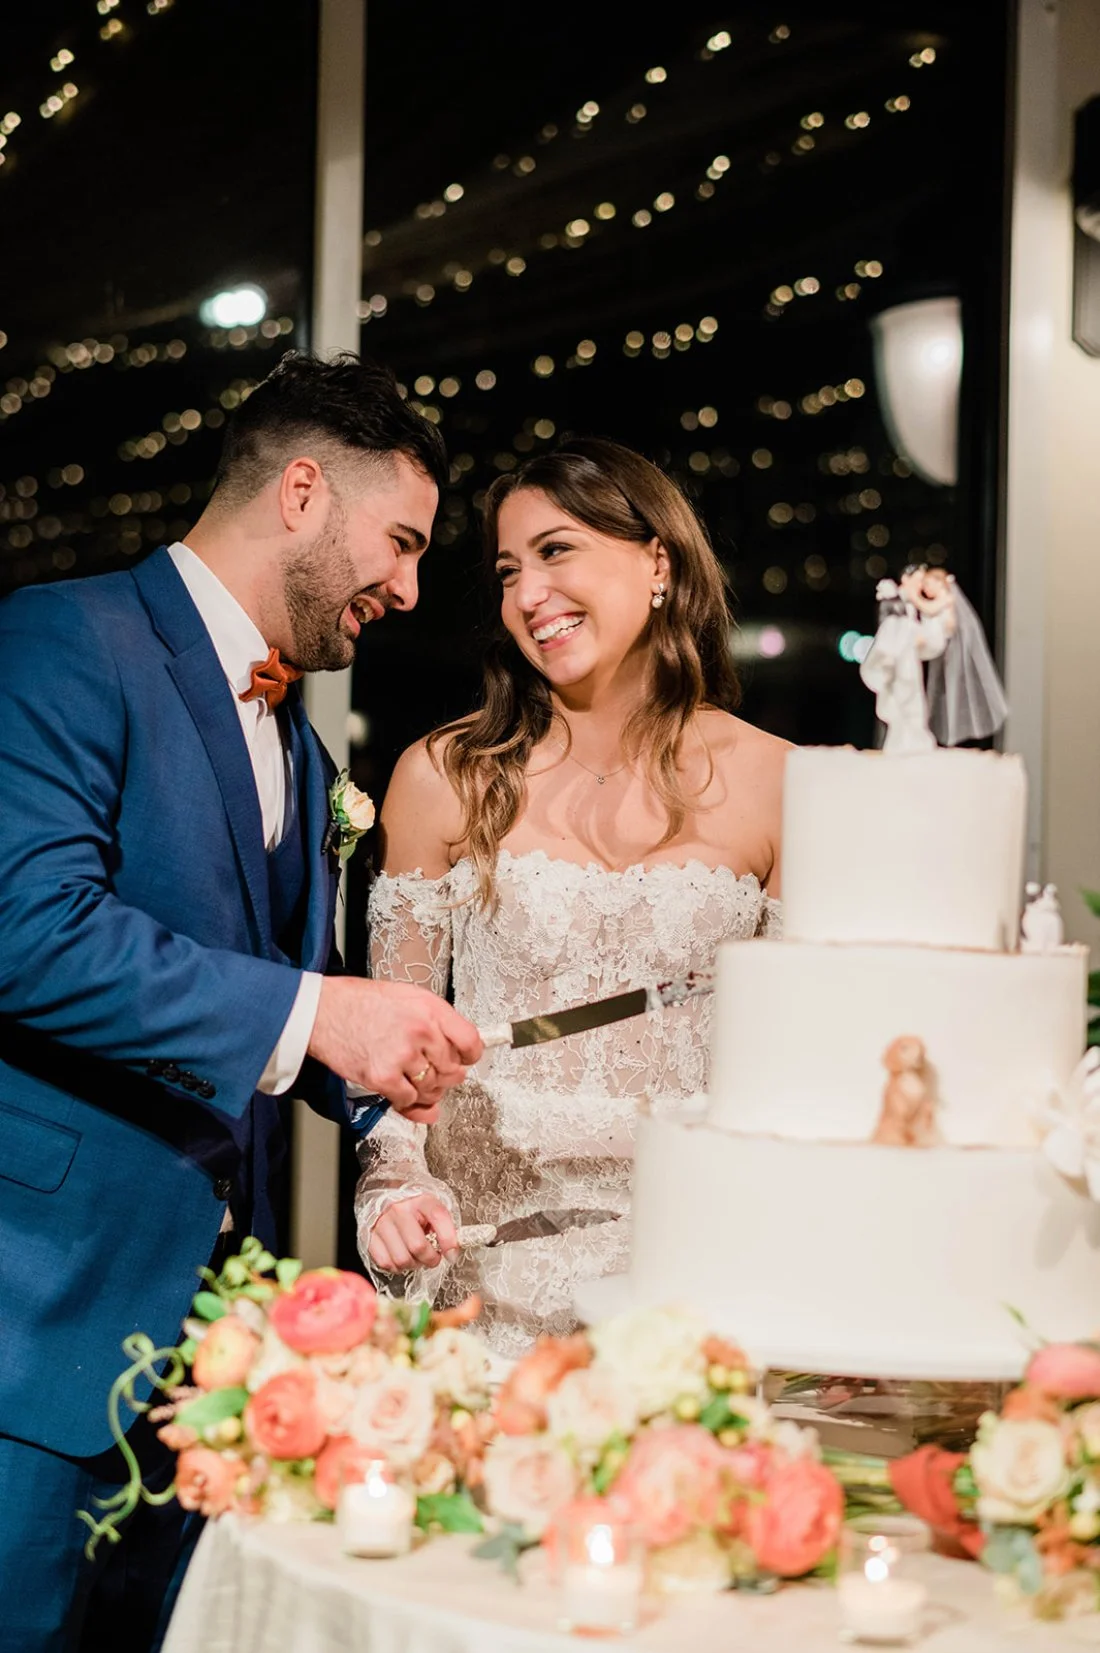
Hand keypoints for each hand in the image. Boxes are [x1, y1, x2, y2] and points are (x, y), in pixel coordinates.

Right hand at [308, 977, 482, 1122]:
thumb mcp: (407, 998)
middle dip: (444, 1077)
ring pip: (432, 1089)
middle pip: (452, 1071)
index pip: (470, 1041)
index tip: (464, 1060)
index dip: (469, 1056)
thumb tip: (460, 1051)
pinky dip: (404, 1100)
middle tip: (431, 1073)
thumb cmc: (360, 1003)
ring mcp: (403, 1055)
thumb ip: (435, 1022)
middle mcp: (421, 1031)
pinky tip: (396, 1088)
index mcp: (430, 1009)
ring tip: (411, 1080)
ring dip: (424, 1091)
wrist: (322, 1011)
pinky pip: (408, 1100)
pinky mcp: (383, 1076)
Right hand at [367, 1193, 457, 1272]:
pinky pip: (386, 1263)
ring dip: (413, 1265)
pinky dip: (397, 1267)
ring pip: (401, 1259)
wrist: (388, 1201)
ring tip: (416, 1257)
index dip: (449, 1240)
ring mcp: (382, 1223)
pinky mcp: (370, 1237)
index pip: (438, 1217)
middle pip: (418, 1246)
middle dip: (430, 1259)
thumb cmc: (416, 1211)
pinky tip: (402, 1256)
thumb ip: (447, 1229)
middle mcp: (399, 1210)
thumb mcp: (434, 1213)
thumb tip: (452, 1254)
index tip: (452, 1254)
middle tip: (433, 1258)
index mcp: (421, 1201)